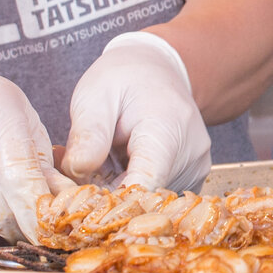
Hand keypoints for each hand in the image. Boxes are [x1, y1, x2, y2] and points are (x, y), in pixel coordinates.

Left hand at [61, 32, 214, 191]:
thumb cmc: (124, 79)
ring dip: (117, 194)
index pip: (144, 185)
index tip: (80, 200)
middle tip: (76, 174)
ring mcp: (196, 170)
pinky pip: (157, 197)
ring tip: (100, 164)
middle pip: (144, 199)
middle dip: (106, 197)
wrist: (157, 70)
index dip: (109, 201)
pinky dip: (132, 190)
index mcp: (167, 131)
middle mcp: (191, 156)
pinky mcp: (192, 179)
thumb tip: (76, 171)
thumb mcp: (96, 96)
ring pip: (149, 203)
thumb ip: (88, 134)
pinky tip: (118, 169)